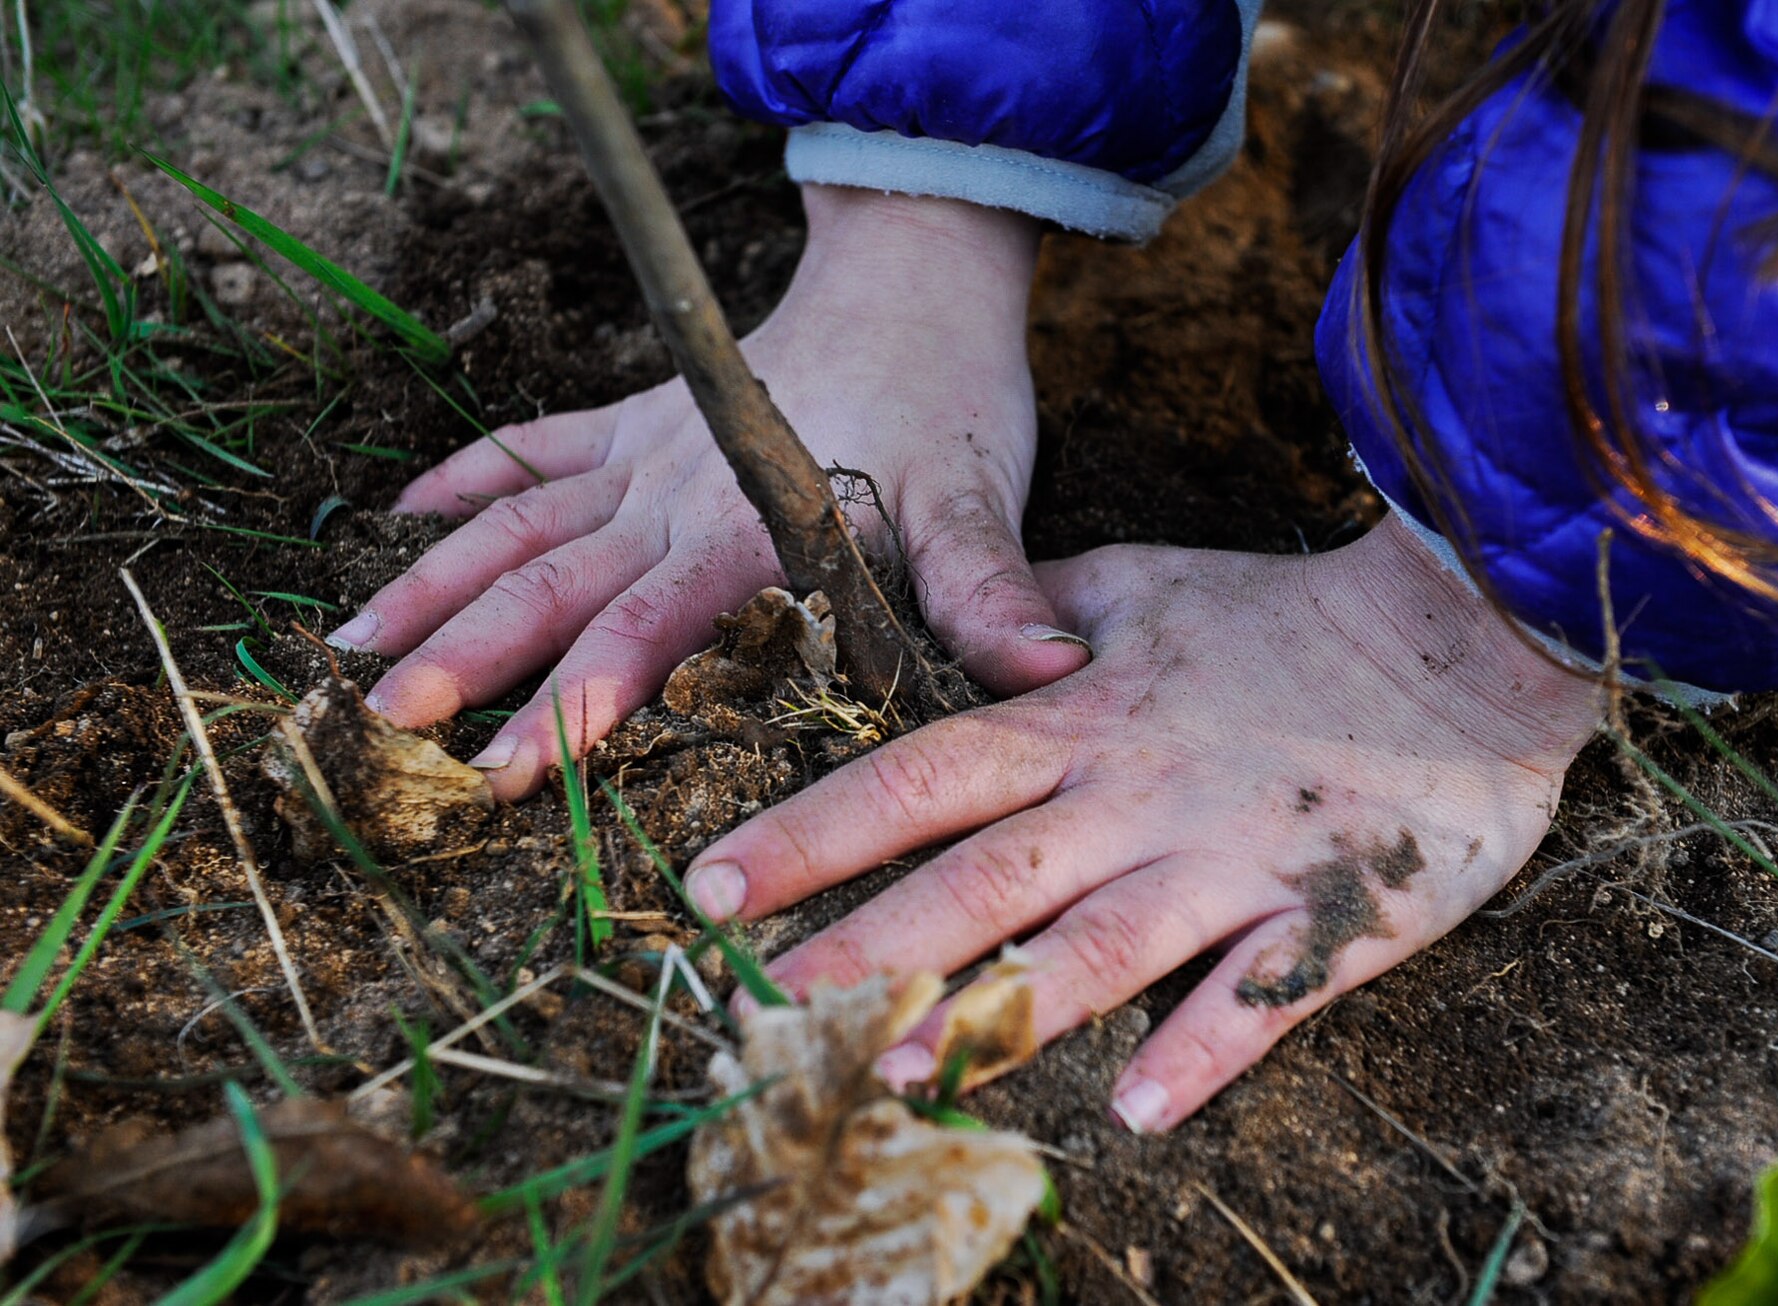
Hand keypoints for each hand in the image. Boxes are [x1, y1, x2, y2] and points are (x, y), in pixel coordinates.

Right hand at [329, 186, 1088, 798]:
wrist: (913, 280)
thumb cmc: (948, 400)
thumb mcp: (979, 500)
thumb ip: (991, 591)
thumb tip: (1049, 674)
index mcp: (745, 527)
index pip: (646, 626)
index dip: (576, 699)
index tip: (505, 767)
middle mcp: (672, 494)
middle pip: (552, 583)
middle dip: (466, 658)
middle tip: (384, 724)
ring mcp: (643, 452)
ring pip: (517, 521)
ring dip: (433, 582)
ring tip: (348, 644)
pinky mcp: (636, 420)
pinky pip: (532, 447)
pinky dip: (465, 480)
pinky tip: (397, 516)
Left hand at [685, 516, 1607, 1129]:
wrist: (1457, 632)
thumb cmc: (1283, 613)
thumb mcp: (1139, 586)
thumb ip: (1034, 618)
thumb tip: (950, 627)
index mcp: (1080, 723)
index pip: (921, 773)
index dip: (814, 827)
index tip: (712, 882)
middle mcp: (1135, 796)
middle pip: (982, 876)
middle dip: (867, 940)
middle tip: (764, 1002)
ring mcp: (1227, 861)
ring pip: (1096, 948)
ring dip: (995, 1013)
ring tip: (896, 1073)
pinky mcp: (1326, 916)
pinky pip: (1257, 997)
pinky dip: (1199, 1054)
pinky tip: (1134, 1116)